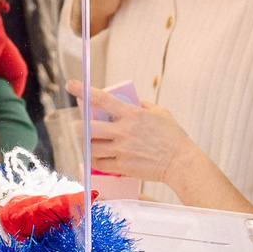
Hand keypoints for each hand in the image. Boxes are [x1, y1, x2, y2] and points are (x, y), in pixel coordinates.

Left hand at [76, 81, 198, 180]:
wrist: (181, 163)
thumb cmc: (174, 137)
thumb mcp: (160, 113)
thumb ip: (143, 106)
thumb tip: (131, 102)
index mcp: (132, 115)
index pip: (102, 99)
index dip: (83, 90)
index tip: (71, 85)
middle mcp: (123, 132)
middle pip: (88, 128)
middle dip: (79, 127)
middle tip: (79, 126)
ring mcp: (121, 150)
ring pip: (91, 147)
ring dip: (87, 144)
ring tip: (91, 143)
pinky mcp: (122, 166)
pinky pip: (99, 163)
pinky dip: (96, 159)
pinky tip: (99, 156)